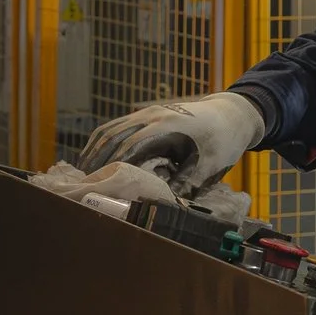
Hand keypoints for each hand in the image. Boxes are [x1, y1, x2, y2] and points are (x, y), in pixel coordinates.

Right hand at [80, 92, 265, 193]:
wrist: (232, 114)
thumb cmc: (222, 142)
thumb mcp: (208, 167)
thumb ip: (186, 184)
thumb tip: (163, 202)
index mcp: (167, 126)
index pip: (129, 146)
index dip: (112, 165)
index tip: (99, 183)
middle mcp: (153, 115)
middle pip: (113, 135)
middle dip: (96, 158)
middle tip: (84, 182)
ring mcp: (148, 112)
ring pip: (111, 128)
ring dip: (95, 148)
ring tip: (83, 171)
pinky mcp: (148, 113)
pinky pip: (118, 124)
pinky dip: (103, 140)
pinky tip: (95, 155)